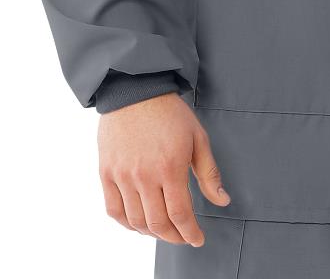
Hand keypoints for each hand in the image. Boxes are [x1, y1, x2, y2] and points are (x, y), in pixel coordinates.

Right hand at [98, 91, 230, 246]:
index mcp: (170, 167)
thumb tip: (223, 201)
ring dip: (151, 232)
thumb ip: (209, 173)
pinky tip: (138, 222)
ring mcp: (122, 176)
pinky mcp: (106, 173)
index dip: (190, 233)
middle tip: (182, 236)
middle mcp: (144, 175)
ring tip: (163, 229)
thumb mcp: (198, 138)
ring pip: (135, 221)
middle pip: (157, 223)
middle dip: (173, 237)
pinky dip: (126, 223)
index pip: (180, 215)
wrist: (136, 90)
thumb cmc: (170, 113)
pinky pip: (113, 210)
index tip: (197, 239)